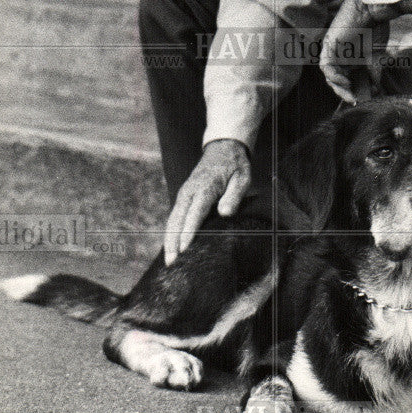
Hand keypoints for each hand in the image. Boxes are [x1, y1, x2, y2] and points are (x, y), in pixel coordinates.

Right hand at [163, 139, 251, 264]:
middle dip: (173, 241)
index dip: (189, 232)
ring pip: (173, 219)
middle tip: (172, 264)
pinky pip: (174, 217)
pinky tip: (172, 248)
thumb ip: (234, 195)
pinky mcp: (183, 198)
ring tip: (169, 262)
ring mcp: (184, 194)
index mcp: (205, 187)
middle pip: (177, 219)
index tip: (185, 249)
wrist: (223, 149)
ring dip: (169, 240)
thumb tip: (225, 213)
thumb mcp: (242, 177)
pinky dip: (171, 233)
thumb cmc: (235, 166)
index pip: (195, 213)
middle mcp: (189, 191)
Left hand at [319, 0, 397, 103]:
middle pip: (338, 79)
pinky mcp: (329, 45)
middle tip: (355, 100)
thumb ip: (374, 71)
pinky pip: (325, 66)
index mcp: (351, 57)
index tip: (363, 100)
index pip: (348, 78)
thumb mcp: (376, 55)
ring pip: (330, 75)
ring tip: (350, 93)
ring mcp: (333, 50)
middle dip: (346, 92)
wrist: (372, 8)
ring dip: (338, 87)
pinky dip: (333, 76)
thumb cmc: (375, 27)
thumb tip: (376, 89)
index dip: (354, 91)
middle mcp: (340, 55)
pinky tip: (345, 81)